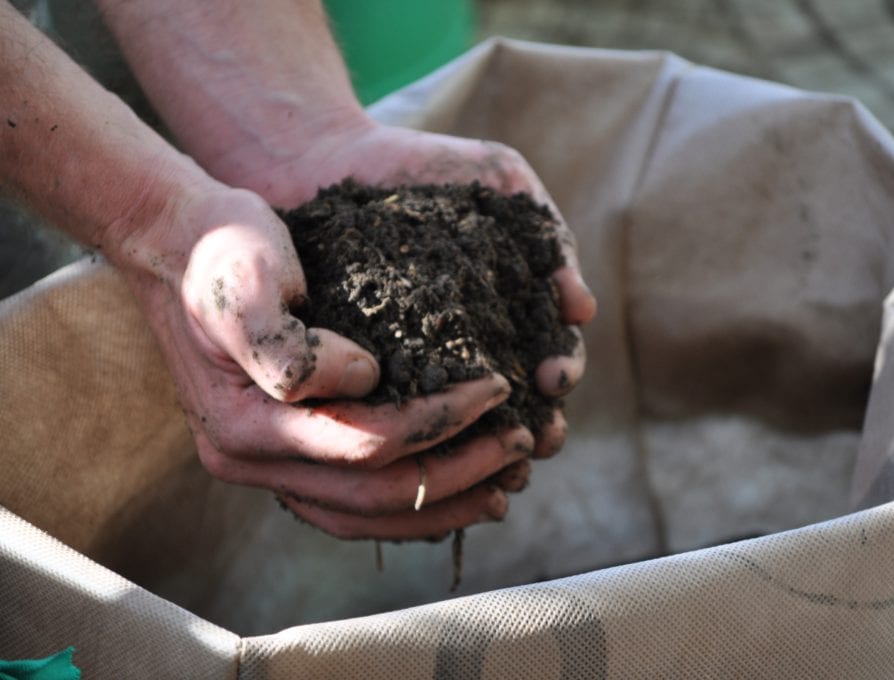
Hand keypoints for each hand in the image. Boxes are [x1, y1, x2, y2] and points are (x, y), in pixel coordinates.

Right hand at [117, 185, 534, 539]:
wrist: (180, 244)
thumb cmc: (220, 254)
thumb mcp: (245, 284)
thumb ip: (290, 346)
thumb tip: (364, 378)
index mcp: (246, 427)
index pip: (364, 445)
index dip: (440, 423)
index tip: (497, 388)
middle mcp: (252, 461)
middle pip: (374, 495)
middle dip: (458, 474)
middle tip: (523, 444)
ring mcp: (267, 463)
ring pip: (366, 513)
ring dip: (441, 502)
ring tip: (505, 483)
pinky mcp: (286, 450)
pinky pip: (353, 500)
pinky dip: (409, 499)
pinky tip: (455, 483)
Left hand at [217, 118, 597, 455]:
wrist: (324, 159)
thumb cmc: (418, 165)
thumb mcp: (499, 178)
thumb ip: (548, 233)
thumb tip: (582, 310)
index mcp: (508, 309)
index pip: (550, 355)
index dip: (560, 371)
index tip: (554, 378)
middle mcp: (469, 346)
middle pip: (517, 402)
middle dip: (535, 426)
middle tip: (538, 439)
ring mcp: (419, 364)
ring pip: (462, 423)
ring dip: (487, 449)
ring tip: (498, 465)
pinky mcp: (365, 374)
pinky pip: (395, 416)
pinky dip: (417, 438)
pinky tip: (426, 452)